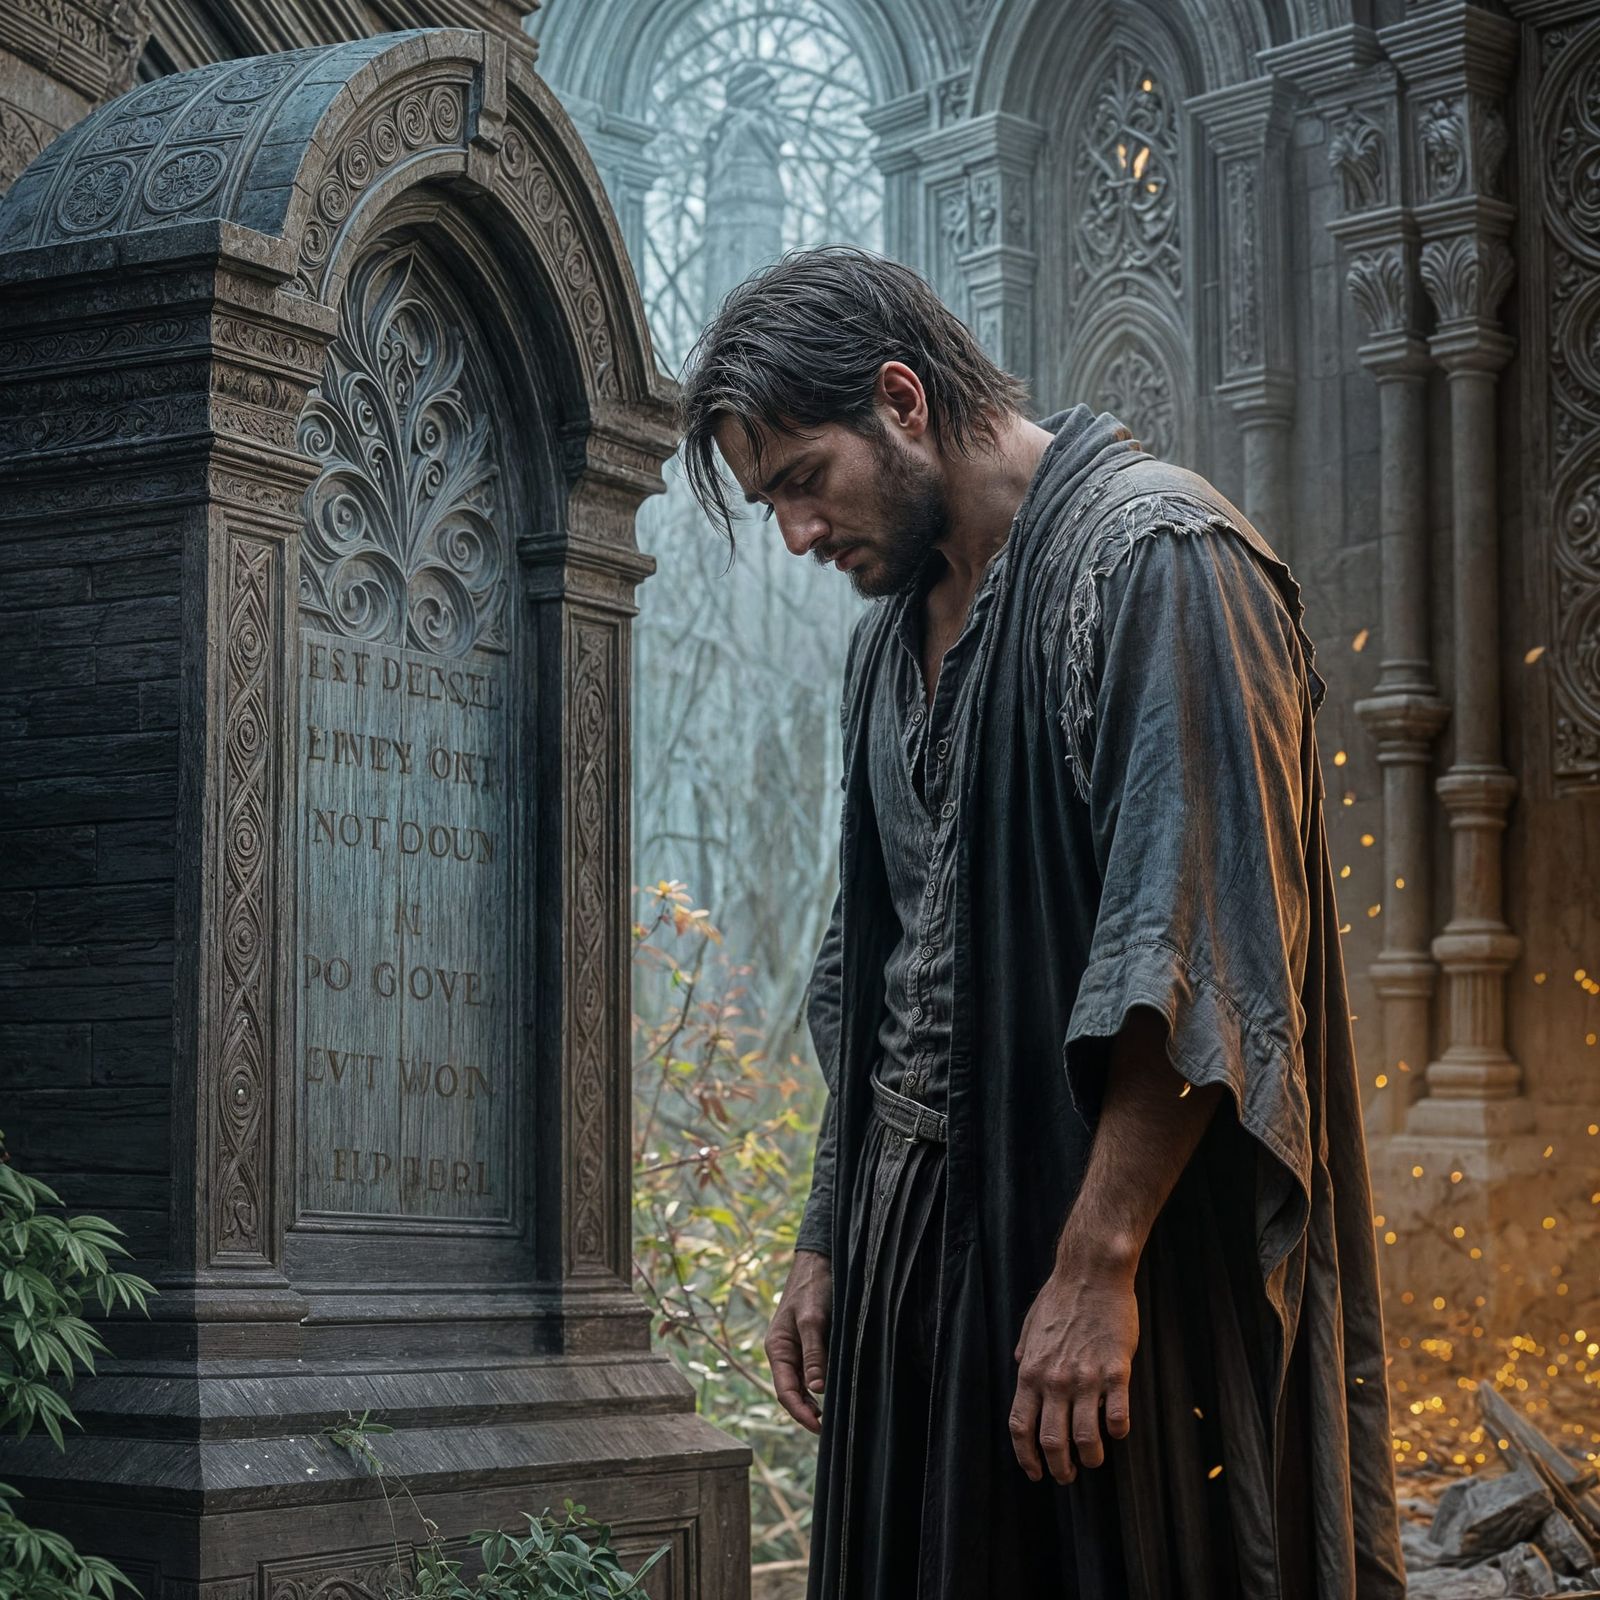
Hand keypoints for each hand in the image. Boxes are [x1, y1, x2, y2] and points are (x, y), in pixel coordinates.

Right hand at [766, 1248, 832, 1433]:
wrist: (820, 1260)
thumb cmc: (812, 1286)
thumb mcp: (813, 1320)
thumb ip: (814, 1354)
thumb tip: (816, 1390)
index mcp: (778, 1348)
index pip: (785, 1391)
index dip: (800, 1413)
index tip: (819, 1427)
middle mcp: (786, 1352)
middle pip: (794, 1392)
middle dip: (809, 1412)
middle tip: (831, 1430)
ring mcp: (799, 1348)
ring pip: (806, 1384)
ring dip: (817, 1401)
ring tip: (836, 1418)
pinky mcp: (813, 1343)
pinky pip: (816, 1371)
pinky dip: (824, 1385)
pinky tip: (838, 1393)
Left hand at [1010, 1254, 1138, 1483]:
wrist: (1092, 1273)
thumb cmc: (1060, 1297)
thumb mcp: (1031, 1326)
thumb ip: (1025, 1354)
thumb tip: (1019, 1370)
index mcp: (1031, 1371)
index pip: (1021, 1427)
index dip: (1026, 1457)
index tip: (1035, 1472)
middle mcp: (1055, 1380)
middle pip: (1053, 1442)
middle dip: (1059, 1469)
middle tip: (1067, 1475)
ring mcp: (1086, 1378)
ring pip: (1086, 1439)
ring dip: (1091, 1458)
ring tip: (1093, 1459)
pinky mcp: (1116, 1371)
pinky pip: (1118, 1417)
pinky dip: (1118, 1432)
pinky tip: (1117, 1429)